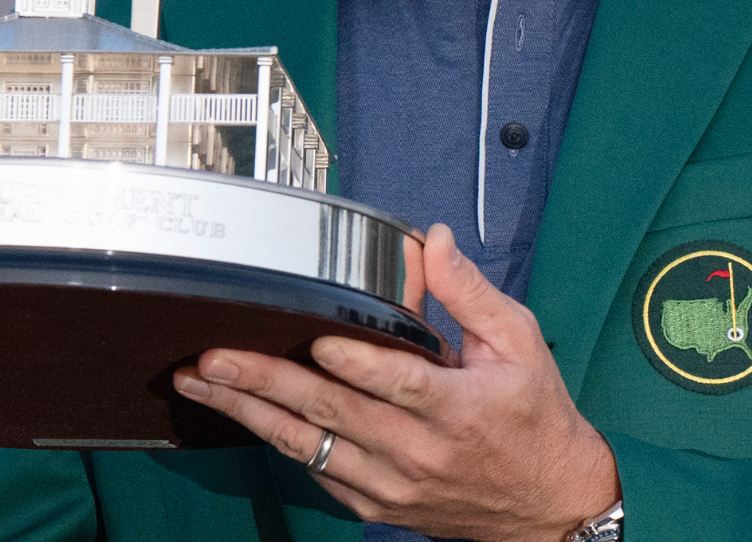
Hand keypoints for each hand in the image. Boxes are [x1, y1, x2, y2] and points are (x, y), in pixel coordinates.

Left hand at [174, 224, 618, 541]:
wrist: (549, 509)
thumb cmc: (535, 419)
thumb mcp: (520, 343)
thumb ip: (470, 292)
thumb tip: (433, 242)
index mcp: (457, 408)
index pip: (399, 383)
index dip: (356, 364)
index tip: (316, 343)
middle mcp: (418, 451)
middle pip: (332, 413)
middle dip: (265, 381)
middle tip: (215, 357)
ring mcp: (391, 484)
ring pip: (309, 446)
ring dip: (249, 414)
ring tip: (203, 384)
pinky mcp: (376, 504)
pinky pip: (317, 470)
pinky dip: (279, 441)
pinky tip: (243, 414)